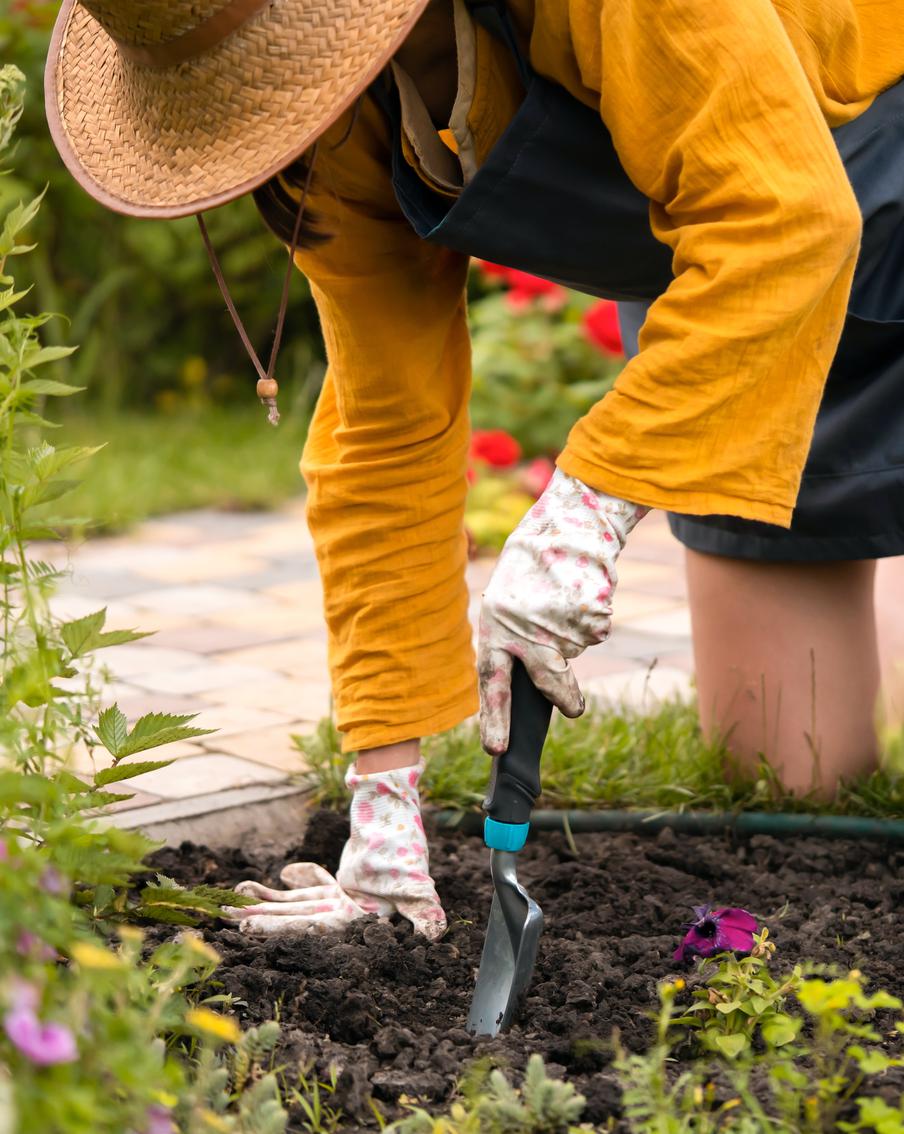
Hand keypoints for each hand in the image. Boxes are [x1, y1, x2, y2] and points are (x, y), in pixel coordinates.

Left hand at [227, 761, 445, 939]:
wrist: (405, 821)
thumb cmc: (408, 856)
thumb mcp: (417, 887)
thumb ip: (424, 911)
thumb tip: (434, 935)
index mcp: (355, 917)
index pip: (310, 927)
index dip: (278, 929)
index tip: (247, 928)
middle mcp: (342, 913)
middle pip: (292, 919)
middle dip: (258, 918)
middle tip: (223, 915)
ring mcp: (338, 900)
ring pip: (292, 905)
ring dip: (263, 903)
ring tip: (233, 898)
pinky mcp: (337, 887)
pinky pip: (306, 889)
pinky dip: (289, 884)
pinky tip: (269, 879)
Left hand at [478, 469, 646, 752]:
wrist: (564, 523)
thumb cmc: (529, 570)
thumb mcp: (507, 602)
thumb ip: (512, 641)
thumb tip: (532, 688)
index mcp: (494, 625)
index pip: (491, 679)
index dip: (493, 716)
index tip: (495, 748)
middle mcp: (524, 627)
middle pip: (547, 676)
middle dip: (561, 695)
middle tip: (573, 710)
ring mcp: (558, 620)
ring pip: (575, 649)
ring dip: (573, 632)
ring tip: (563, 598)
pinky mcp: (588, 612)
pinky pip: (595, 630)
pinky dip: (591, 616)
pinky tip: (580, 591)